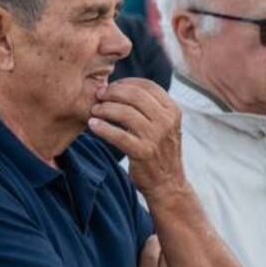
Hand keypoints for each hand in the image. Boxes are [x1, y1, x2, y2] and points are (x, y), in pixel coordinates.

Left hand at [89, 80, 187, 200]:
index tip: (111, 86)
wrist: (168, 183)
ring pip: (125, 112)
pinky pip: (118, 135)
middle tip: (98, 95)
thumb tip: (120, 87)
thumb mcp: (164, 125)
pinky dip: (103, 128)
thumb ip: (150, 107)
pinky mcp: (143, 152)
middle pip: (134, 95)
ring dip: (105, 108)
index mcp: (172, 109)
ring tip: (94, 110)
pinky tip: (93, 125)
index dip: (125, 83)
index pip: (147, 86)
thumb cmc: (159, 150)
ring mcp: (156, 136)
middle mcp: (167, 120)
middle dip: (112, 92)